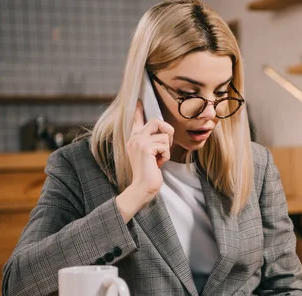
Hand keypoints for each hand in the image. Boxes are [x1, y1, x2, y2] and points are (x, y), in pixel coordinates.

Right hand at [116, 100, 173, 222]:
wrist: (142, 187)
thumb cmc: (149, 174)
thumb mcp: (150, 155)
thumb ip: (153, 143)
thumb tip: (164, 133)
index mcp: (134, 139)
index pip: (137, 120)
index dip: (139, 110)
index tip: (139, 101)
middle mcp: (134, 138)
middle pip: (157, 121)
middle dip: (168, 132)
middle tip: (165, 147)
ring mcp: (139, 141)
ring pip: (165, 136)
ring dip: (166, 150)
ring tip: (158, 160)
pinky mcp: (146, 147)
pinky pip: (165, 145)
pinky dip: (166, 156)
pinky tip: (157, 164)